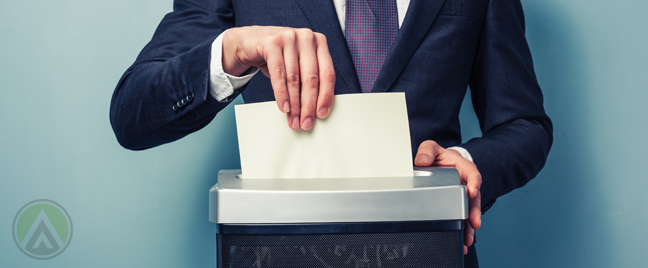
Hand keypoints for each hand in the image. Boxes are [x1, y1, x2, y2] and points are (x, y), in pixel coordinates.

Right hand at [222, 26, 335, 130]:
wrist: (250, 41)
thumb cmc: (279, 56)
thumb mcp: (298, 64)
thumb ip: (308, 80)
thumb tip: (314, 110)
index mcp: (319, 42)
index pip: (327, 74)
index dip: (325, 97)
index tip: (321, 114)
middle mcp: (307, 37)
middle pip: (311, 78)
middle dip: (308, 105)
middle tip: (306, 122)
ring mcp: (289, 37)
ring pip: (294, 78)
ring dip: (294, 104)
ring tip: (293, 119)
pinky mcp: (272, 42)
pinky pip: (278, 74)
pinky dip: (281, 94)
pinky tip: (284, 107)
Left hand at [414, 140, 481, 254]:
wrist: (441, 162)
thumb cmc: (439, 156)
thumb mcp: (432, 148)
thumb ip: (427, 151)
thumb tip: (421, 160)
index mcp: (464, 168)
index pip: (472, 175)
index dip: (474, 183)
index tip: (472, 191)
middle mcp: (467, 183)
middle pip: (474, 199)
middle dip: (474, 212)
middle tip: (474, 223)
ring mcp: (463, 196)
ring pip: (469, 212)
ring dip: (469, 226)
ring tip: (467, 238)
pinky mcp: (458, 205)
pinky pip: (462, 217)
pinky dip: (462, 229)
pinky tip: (462, 241)